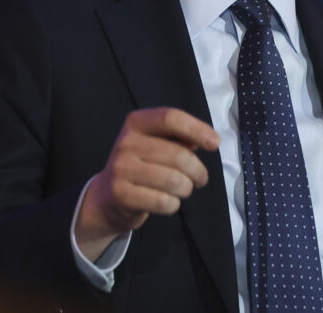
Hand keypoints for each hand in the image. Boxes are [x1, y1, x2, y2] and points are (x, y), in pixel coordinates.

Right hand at [74, 107, 219, 260]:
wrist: (108, 195)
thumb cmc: (143, 165)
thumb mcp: (157, 143)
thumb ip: (181, 138)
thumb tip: (209, 139)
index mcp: (136, 122)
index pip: (170, 118)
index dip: (196, 129)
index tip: (215, 143)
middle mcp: (125, 142)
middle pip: (178, 154)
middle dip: (198, 171)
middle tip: (201, 178)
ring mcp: (120, 168)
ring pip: (173, 180)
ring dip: (187, 188)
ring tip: (184, 189)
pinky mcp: (120, 194)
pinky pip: (162, 201)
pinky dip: (173, 204)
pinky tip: (168, 201)